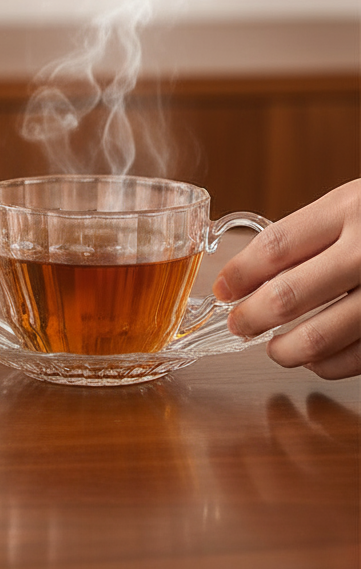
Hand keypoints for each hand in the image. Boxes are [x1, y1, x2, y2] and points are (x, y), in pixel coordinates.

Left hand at [213, 179, 360, 378]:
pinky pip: (358, 357)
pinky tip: (317, 358)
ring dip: (286, 349)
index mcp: (351, 209)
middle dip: (251, 317)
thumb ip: (312, 234)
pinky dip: (329, 363)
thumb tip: (246, 276)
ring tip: (274, 348)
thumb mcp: (356, 205)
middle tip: (238, 325)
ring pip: (321, 336)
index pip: (275, 247)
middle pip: (289, 295)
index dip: (239, 274)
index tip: (221, 290)